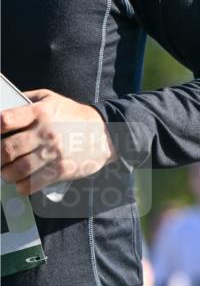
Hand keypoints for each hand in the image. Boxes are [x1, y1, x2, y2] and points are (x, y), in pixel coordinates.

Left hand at [0, 89, 115, 195]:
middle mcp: (45, 133)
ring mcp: (54, 153)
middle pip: (9, 148)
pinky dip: (23, 187)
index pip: (6, 120)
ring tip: (6, 174)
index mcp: (40, 112)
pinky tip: (20, 185)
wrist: (104, 133)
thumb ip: (26, 101)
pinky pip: (36, 182)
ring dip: (7, 174)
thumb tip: (1, 110)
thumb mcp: (50, 98)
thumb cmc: (73, 115)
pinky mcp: (62, 170)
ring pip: (19, 168)